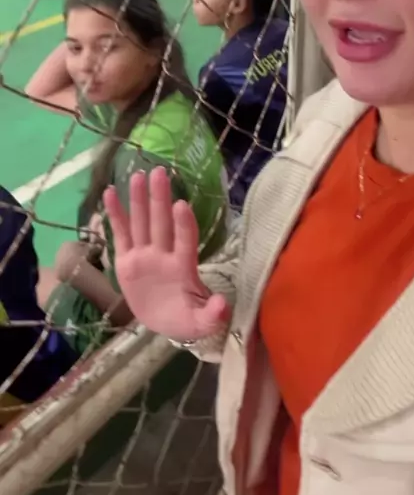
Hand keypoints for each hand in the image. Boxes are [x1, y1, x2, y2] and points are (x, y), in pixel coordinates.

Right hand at [104, 168, 229, 340]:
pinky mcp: (126, 260)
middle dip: (160, 198)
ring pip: (141, 223)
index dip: (184, 225)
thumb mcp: (201, 323)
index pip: (185, 241)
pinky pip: (120, 234)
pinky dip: (115, 215)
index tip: (182, 204)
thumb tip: (222, 306)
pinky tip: (109, 193)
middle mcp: (163, 255)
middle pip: (161, 223)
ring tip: (136, 175)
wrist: (164, 322)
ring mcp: (144, 255)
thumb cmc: (187, 317)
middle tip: (159, 172)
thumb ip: (212, 315)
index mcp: (183, 267)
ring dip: (138, 200)